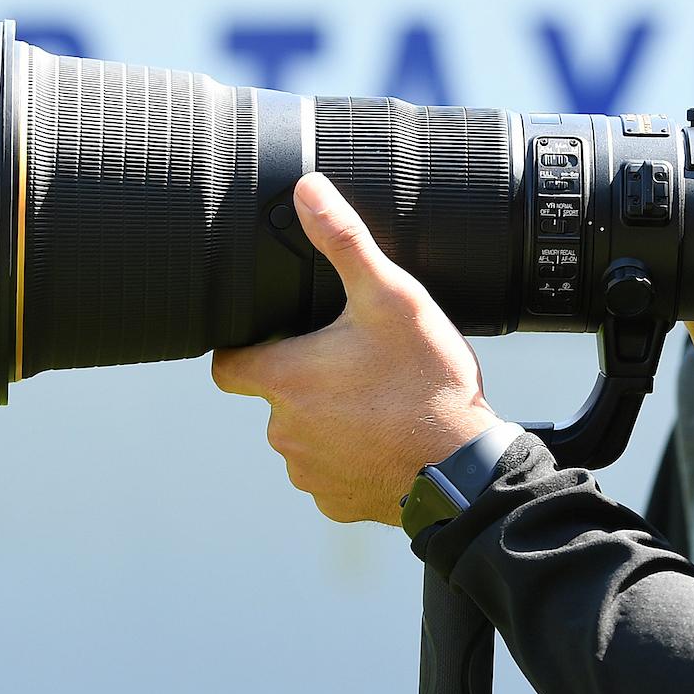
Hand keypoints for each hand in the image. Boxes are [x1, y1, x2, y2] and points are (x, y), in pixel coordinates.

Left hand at [212, 173, 502, 525]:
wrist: (466, 469)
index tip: (280, 340)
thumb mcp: (391, 299)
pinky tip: (388, 441)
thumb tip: (308, 190)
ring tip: (379, 404)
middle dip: (306, 382)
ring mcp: (307, 472)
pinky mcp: (335, 503)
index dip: (248, 348)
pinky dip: (352, 459)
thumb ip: (344, 241)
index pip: (227, 364)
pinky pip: (331, 475)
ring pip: (304, 438)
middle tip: (358, 367)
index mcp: (283, 379)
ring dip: (330, 422)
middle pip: (275, 398)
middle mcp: (283, 431)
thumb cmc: (427, 383)